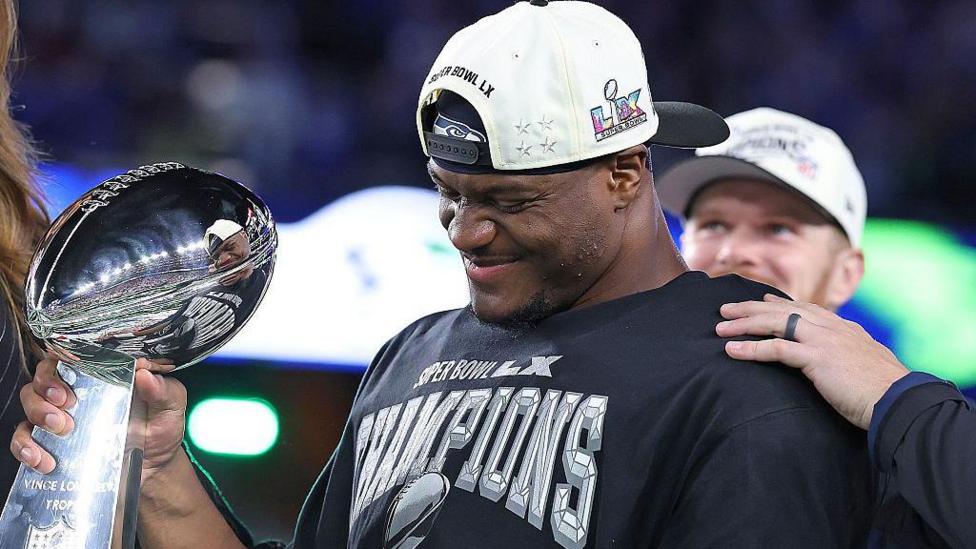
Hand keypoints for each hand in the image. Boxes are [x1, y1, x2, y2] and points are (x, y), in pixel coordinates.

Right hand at [9, 352, 187, 482]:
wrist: (154, 470)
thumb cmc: (160, 430)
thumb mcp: (170, 408)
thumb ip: (163, 390)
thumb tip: (144, 373)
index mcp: (104, 376)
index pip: (72, 354)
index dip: (63, 357)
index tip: (71, 370)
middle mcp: (78, 392)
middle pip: (44, 375)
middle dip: (48, 386)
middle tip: (67, 403)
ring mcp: (61, 417)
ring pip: (29, 401)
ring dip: (37, 412)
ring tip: (61, 428)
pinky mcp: (51, 445)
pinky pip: (23, 440)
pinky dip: (25, 447)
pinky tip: (42, 459)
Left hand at [716, 294, 909, 429]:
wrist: (900, 401)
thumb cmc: (884, 393)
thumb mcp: (866, 368)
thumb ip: (848, 360)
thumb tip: (840, 365)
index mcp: (845, 329)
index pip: (807, 309)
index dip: (781, 303)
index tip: (762, 299)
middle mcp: (832, 328)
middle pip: (784, 310)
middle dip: (751, 308)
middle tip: (725, 308)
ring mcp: (824, 340)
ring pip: (775, 323)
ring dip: (743, 324)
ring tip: (719, 327)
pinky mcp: (817, 358)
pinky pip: (777, 349)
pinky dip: (751, 349)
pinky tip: (731, 350)